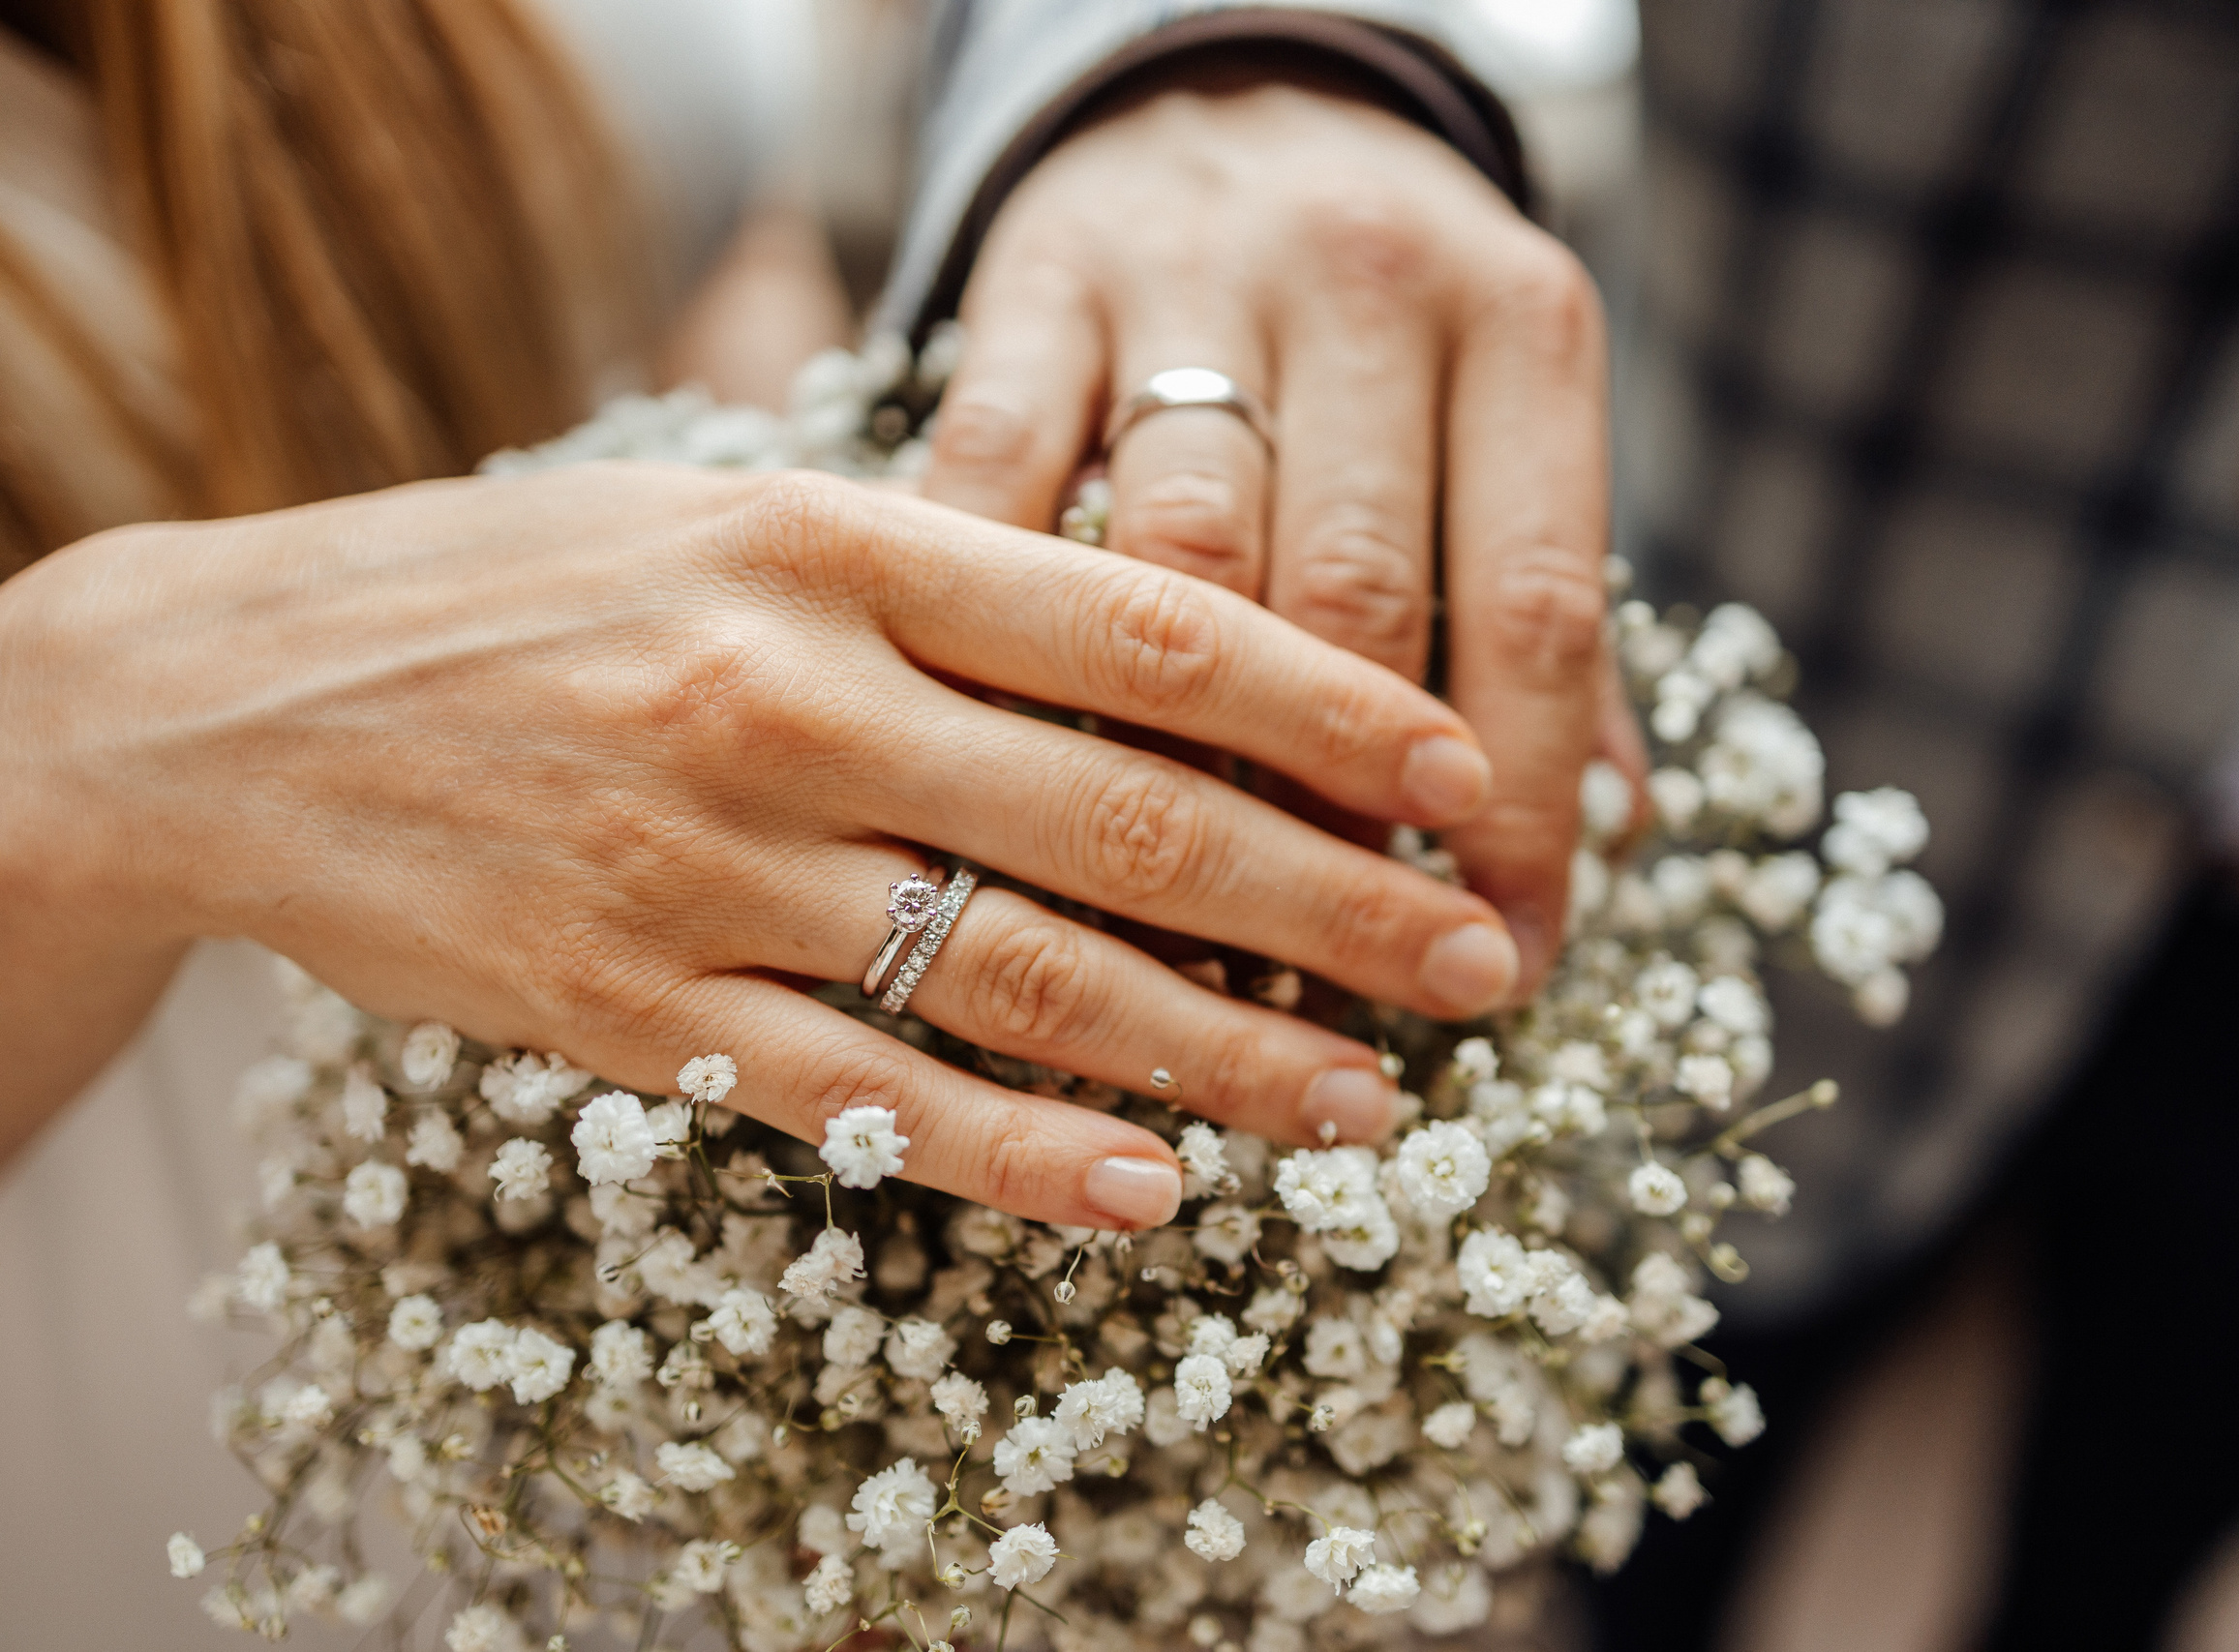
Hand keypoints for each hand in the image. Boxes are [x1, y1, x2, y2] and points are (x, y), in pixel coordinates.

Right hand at [0, 466, 1520, 1223]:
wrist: (242, 701)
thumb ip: (943, 580)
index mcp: (836, 544)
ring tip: (1365, 1108)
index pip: (1146, 628)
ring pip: (1024, 980)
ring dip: (1222, 1056)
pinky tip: (1151, 1193)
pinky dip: (1022, 1157)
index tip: (1461, 774)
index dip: (1332, 708)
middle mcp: (789, 699)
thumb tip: (1186, 664)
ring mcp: (708, 863)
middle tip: (1480, 964)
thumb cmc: (536, 593)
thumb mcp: (739, 517)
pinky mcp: (633, 1004)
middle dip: (1335, 906)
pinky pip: (865, 1099)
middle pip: (1128, 821)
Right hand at [922, 72, 1642, 991]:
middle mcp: (1353, 276)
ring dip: (1184, 783)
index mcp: (1516, 317)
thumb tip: (1599, 837)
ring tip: (1209, 965)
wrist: (1213, 94)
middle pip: (1351, 599)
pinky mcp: (1021, 287)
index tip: (1506, 961)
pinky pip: (998, 500)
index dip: (1526, 813)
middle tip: (1355, 987)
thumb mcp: (1498, 409)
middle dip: (1351, 822)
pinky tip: (1025, 809)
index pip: (1534, 604)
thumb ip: (1539, 611)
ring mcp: (1167, 277)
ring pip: (1174, 576)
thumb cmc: (1380, 318)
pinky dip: (1008, 655)